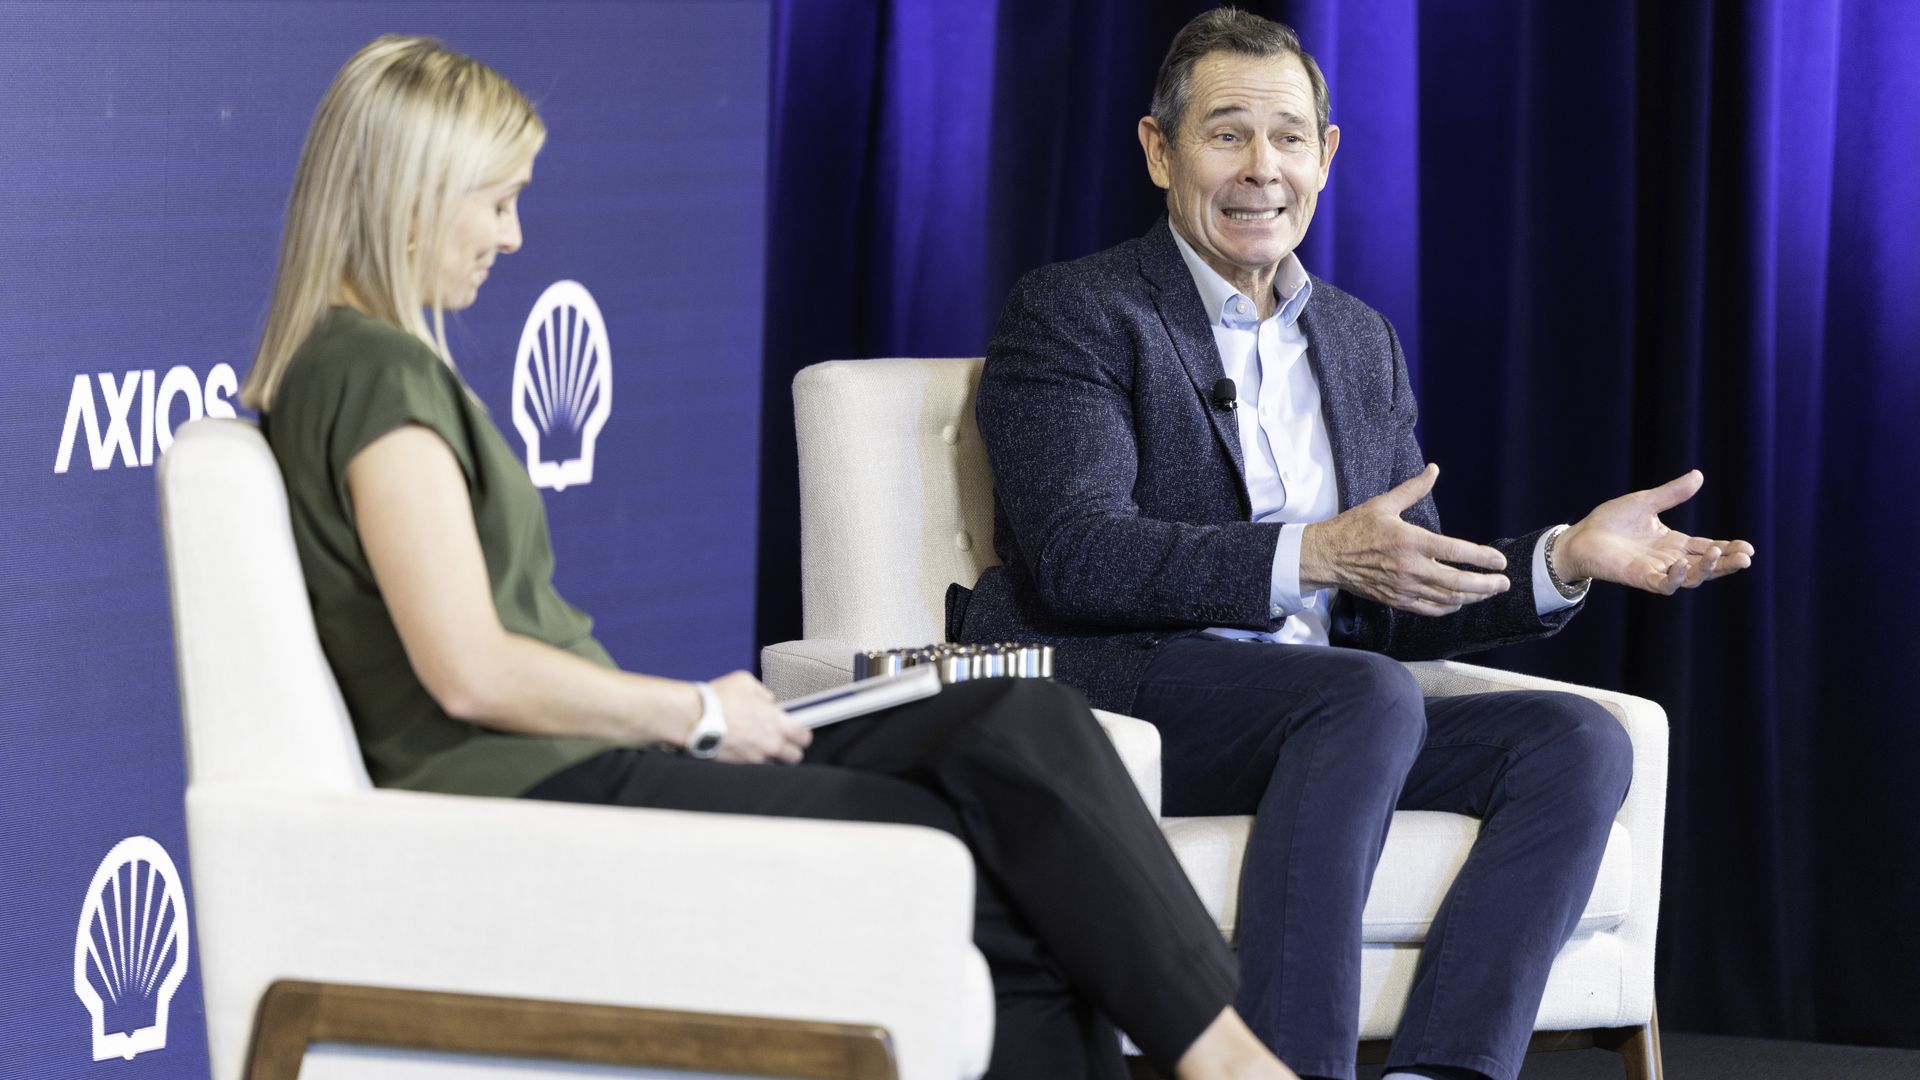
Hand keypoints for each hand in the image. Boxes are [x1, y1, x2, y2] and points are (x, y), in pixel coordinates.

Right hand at [702, 671, 811, 764]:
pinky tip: (743, 748)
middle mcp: (770, 744)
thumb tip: (769, 702)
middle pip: (795, 756)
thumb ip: (764, 694)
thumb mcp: (746, 682)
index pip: (804, 737)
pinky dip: (753, 760)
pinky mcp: (740, 766)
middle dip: (790, 749)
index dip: (802, 734)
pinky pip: (755, 766)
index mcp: (776, 722)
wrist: (694, 718)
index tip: (796, 731)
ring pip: (775, 764)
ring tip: (758, 744)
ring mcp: (755, 758)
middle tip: (781, 740)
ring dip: (771, 756)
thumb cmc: (719, 699)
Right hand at [1300, 464, 1510, 615]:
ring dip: (1472, 597)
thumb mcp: (1383, 504)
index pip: (1455, 552)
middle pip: (1457, 582)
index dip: (1481, 558)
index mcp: (1410, 541)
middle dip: (1485, 584)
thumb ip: (1413, 489)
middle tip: (1503, 583)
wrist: (1327, 556)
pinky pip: (1429, 609)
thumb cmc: (1354, 528)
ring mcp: (1403, 587)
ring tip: (1489, 592)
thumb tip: (1434, 469)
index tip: (1501, 561)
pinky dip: (1448, 608)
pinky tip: (1459, 602)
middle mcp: (1410, 567)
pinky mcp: (1396, 600)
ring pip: (1446, 598)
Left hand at [1556, 470, 1754, 593]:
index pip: (1707, 548)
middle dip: (1727, 563)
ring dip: (1707, 569)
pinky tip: (1682, 563)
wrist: (1579, 536)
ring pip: (1690, 578)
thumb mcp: (1645, 502)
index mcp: (1673, 543)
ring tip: (1719, 554)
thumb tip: (1698, 475)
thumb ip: (1672, 493)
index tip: (1748, 547)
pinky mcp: (1639, 577)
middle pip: (1705, 566)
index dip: (1728, 548)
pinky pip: (1662, 583)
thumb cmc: (1610, 521)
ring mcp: (1655, 570)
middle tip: (1747, 558)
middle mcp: (1668, 559)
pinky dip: (1674, 576)